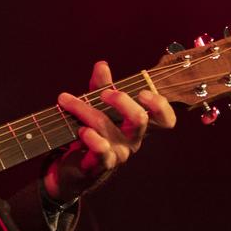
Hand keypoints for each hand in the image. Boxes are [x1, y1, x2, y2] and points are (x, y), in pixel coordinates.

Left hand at [45, 60, 175, 201]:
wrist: (71, 165)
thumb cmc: (90, 132)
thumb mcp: (95, 106)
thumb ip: (100, 86)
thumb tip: (102, 64)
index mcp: (136, 126)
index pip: (165, 121)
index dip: (161, 106)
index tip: (142, 92)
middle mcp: (132, 140)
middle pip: (139, 119)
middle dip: (121, 100)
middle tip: (103, 92)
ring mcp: (118, 153)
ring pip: (107, 127)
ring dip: (84, 109)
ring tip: (65, 100)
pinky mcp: (100, 164)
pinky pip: (101, 150)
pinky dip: (91, 137)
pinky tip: (81, 130)